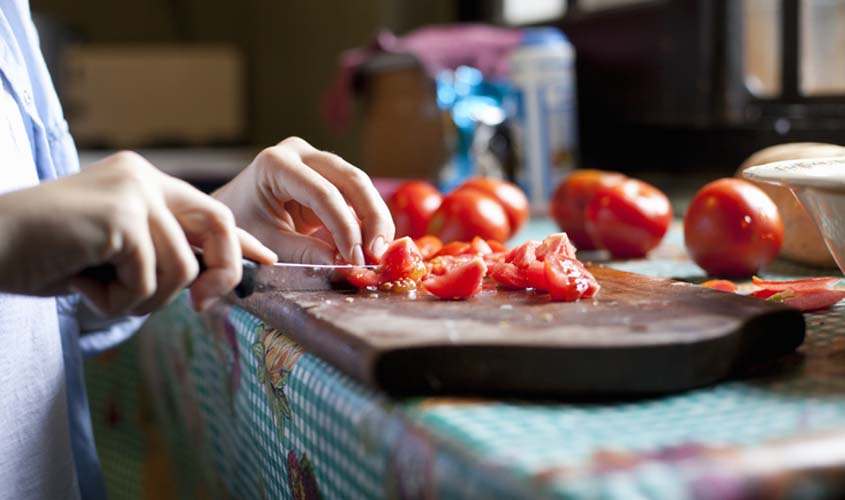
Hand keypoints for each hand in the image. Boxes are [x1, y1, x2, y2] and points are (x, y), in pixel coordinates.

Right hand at [0, 151, 276, 315]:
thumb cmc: (42, 255)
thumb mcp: (112, 253)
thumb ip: (157, 254)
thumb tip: (205, 280)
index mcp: (142, 182)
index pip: (208, 209)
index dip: (240, 239)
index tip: (267, 260)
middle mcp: (142, 178)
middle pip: (218, 224)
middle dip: (221, 273)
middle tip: (203, 307)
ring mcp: (132, 192)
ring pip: (180, 268)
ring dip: (143, 298)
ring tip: (99, 289)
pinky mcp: (118, 216)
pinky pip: (147, 280)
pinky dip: (116, 301)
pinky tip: (81, 284)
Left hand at [213, 137, 394, 264]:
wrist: (230, 212)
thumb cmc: (242, 226)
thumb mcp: (268, 243)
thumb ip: (304, 253)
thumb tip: (345, 264)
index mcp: (276, 164)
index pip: (323, 193)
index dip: (345, 227)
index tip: (356, 260)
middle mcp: (300, 153)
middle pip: (351, 180)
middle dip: (372, 218)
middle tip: (379, 254)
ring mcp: (316, 160)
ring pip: (360, 185)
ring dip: (375, 219)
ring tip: (379, 253)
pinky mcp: (328, 175)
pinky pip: (356, 195)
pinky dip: (368, 220)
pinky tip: (374, 245)